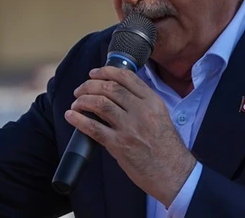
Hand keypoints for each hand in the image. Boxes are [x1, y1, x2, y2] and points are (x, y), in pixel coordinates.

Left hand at [65, 66, 195, 206]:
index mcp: (152, 102)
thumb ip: (142, 103)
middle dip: (89, 85)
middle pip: (110, 88)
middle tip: (80, 90)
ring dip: (82, 100)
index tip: (94, 73)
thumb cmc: (166, 147)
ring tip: (76, 103)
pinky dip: (79, 120)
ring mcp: (130, 128)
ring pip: (100, 103)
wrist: (173, 173)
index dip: (105, 72)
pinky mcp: (119, 145)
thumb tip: (116, 93)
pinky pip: (93, 128)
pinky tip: (71, 116)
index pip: (126, 77)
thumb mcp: (160, 116)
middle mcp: (141, 111)